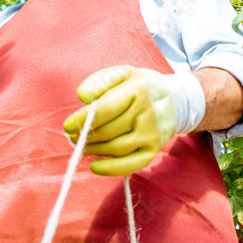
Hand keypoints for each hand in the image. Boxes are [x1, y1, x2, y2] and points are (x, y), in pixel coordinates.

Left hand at [63, 65, 177, 176]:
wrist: (175, 101)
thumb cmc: (140, 87)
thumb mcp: (123, 74)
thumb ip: (100, 81)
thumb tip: (82, 96)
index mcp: (137, 90)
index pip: (104, 109)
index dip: (82, 119)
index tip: (67, 125)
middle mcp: (146, 113)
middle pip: (108, 131)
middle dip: (85, 136)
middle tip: (72, 136)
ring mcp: (151, 134)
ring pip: (116, 148)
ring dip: (94, 150)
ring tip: (81, 146)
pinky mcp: (153, 150)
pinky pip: (131, 164)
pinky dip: (111, 168)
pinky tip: (95, 166)